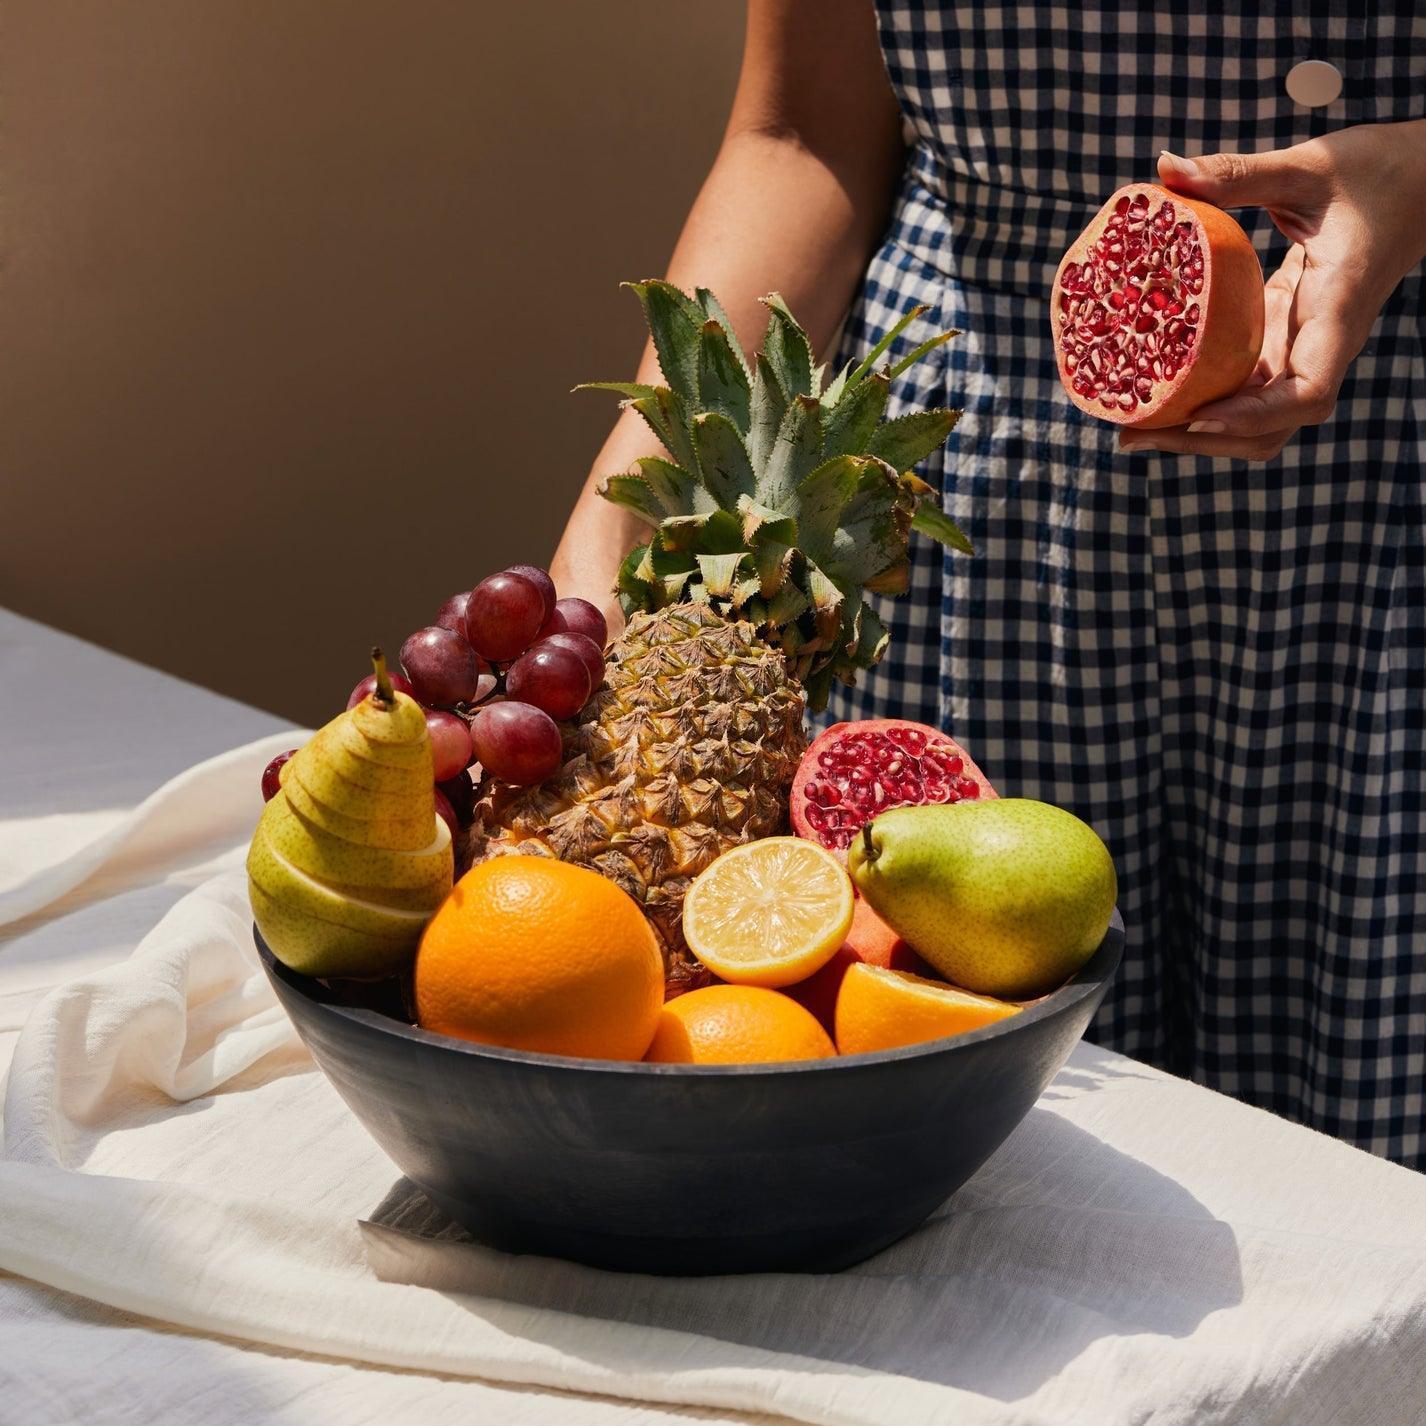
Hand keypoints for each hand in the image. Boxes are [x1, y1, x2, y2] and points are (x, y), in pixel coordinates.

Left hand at [1119, 122, 1425, 461]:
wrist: (1422, 180)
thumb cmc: (1376, 169)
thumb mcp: (1307, 166)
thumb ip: (1237, 173)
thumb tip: (1165, 168)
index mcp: (1336, 308)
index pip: (1308, 391)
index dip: (1253, 415)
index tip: (1198, 414)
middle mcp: (1321, 342)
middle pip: (1272, 427)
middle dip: (1205, 441)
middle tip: (1131, 433)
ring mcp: (1303, 346)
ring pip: (1259, 420)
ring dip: (1199, 432)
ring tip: (1132, 424)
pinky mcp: (1286, 339)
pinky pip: (1247, 389)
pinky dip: (1204, 400)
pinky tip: (1154, 390)